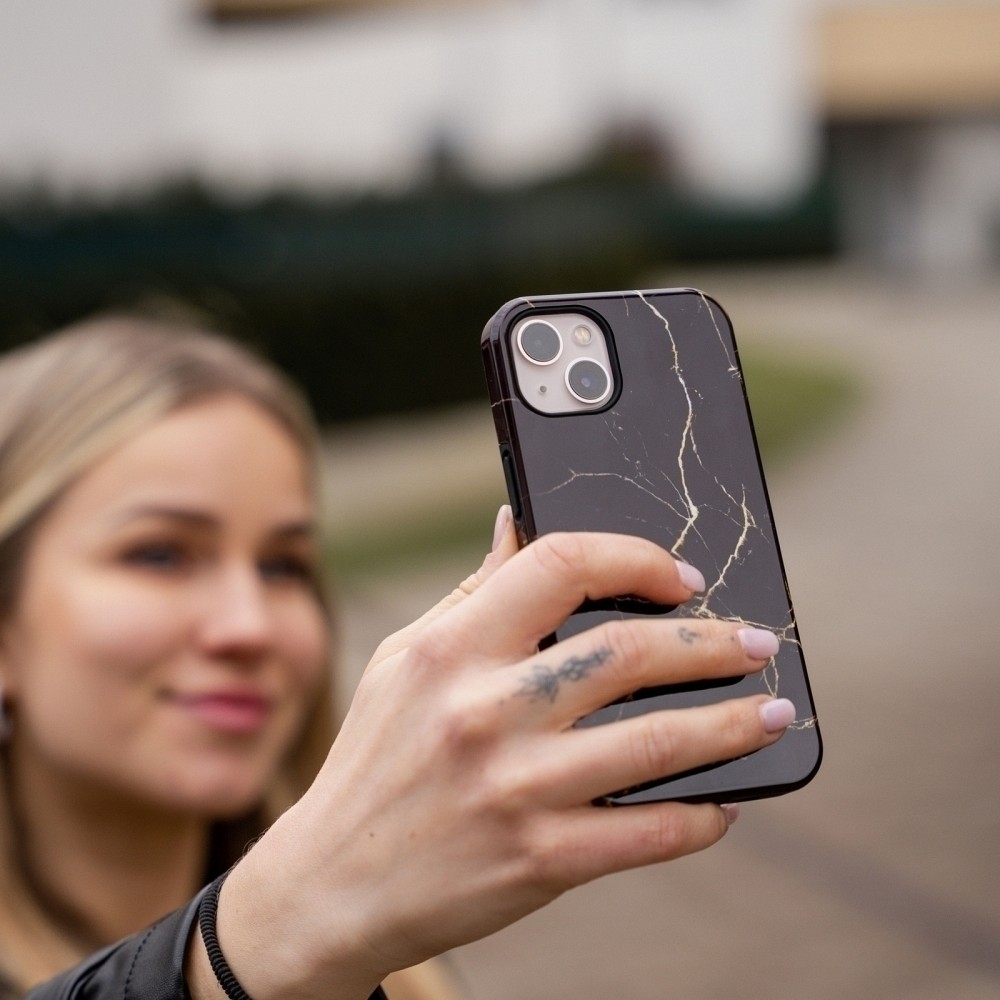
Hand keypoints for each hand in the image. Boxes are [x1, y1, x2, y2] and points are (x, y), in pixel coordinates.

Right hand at [205, 528, 792, 999]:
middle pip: (627, 650)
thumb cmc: (377, 757)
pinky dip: (701, 813)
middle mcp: (483, 710)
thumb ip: (472, 592)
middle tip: (756, 643)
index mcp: (449, 648)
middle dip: (711, 641)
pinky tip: (724, 799)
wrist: (333, 883)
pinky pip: (647, 832)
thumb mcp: (405, 659)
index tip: (679, 575)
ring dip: (733, 723)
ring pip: (656, 741)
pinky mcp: (539, 859)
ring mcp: (514, 788)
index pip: (559, 564)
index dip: (633, 557)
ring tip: (775, 711)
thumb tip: (518, 523)